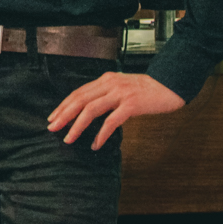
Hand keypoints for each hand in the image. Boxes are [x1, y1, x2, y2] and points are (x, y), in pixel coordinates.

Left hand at [47, 71, 183, 149]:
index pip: (78, 93)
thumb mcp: (122, 87)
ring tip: (69, 138)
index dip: (64, 105)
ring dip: (77, 125)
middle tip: (53, 128)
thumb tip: (89, 111)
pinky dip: (101, 133)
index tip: (53, 117)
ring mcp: (120, 94)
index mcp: (105, 80)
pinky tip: (96, 143)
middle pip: (80, 100)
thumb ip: (106, 95)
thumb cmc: (146, 90)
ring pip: (91, 110)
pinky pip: (111, 121)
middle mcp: (109, 84)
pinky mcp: (131, 104)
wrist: (170, 85)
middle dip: (64, 115)